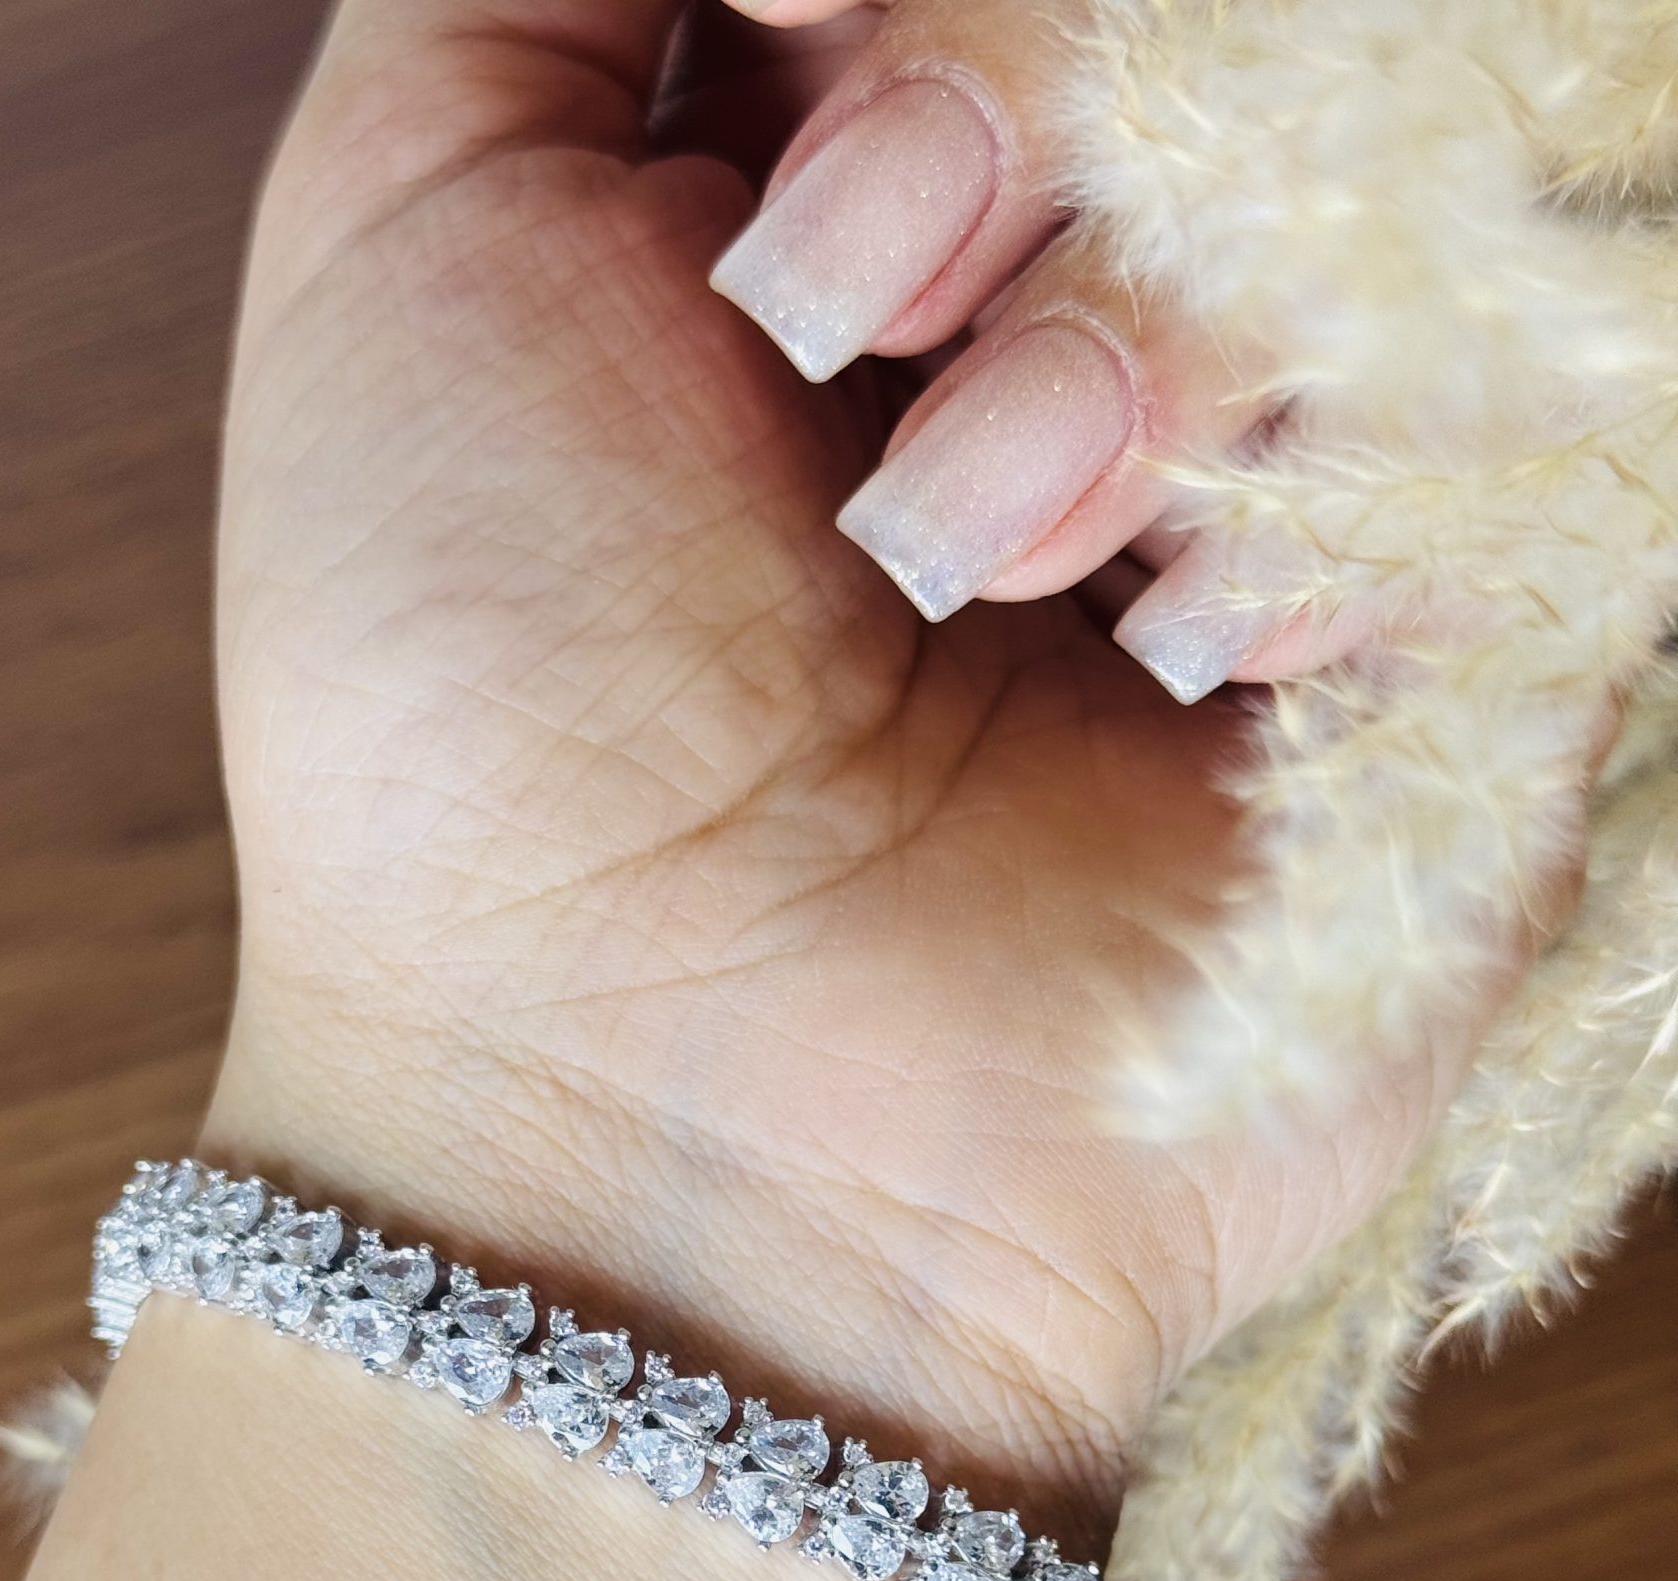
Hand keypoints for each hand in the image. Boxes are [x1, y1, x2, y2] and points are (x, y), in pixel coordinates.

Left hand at [209, 0, 1474, 1534]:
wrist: (633, 1110)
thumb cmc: (469, 699)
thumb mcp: (404, 223)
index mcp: (873, 205)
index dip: (920, 0)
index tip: (795, 98)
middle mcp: (1097, 328)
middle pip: (1223, 42)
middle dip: (1012, 95)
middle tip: (842, 305)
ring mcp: (1288, 497)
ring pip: (1383, 191)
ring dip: (1142, 333)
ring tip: (966, 550)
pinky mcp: (1453, 672)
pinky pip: (1536, 424)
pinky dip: (1322, 500)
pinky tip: (1166, 661)